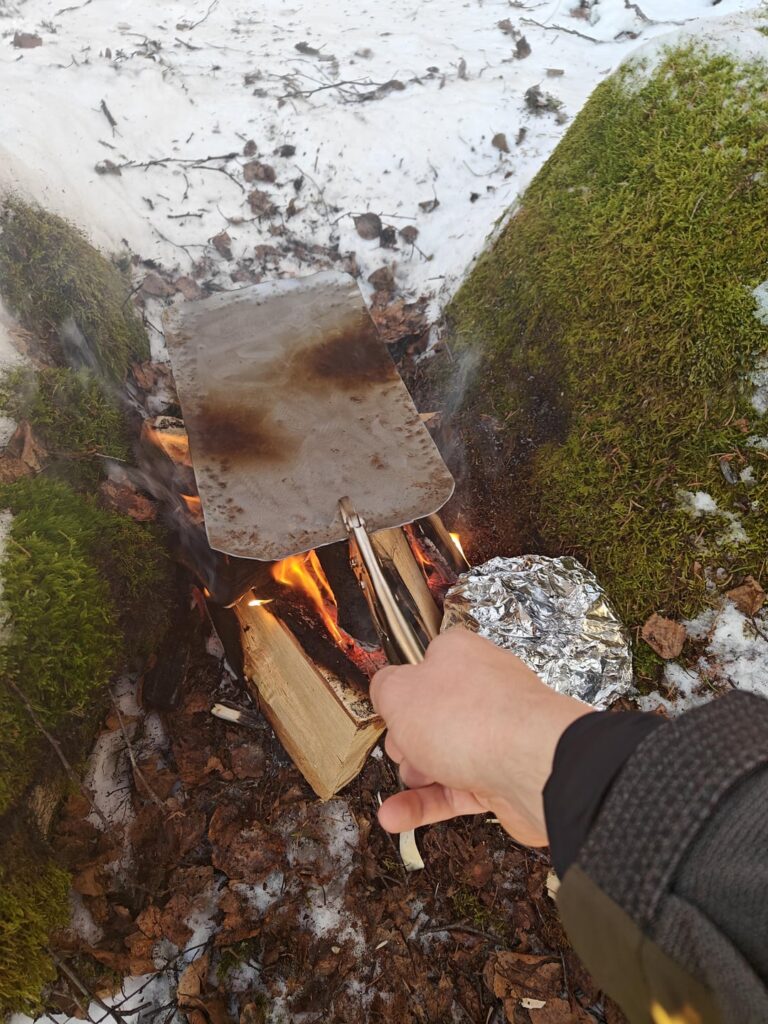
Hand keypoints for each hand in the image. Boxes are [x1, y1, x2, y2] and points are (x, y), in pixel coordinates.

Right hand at [370, 627, 591, 846]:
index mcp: (459, 656)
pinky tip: (396, 817)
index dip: (402, 690)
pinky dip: (426, 804)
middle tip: (400, 749)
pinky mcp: (500, 778)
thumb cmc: (469, 718)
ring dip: (413, 777)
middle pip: (431, 716)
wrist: (533, 766)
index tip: (389, 709)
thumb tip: (385, 691)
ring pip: (442, 757)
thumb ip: (384, 689)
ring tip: (399, 787)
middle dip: (407, 739)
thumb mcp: (400, 692)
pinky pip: (454, 791)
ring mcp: (495, 736)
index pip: (424, 666)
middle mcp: (481, 691)